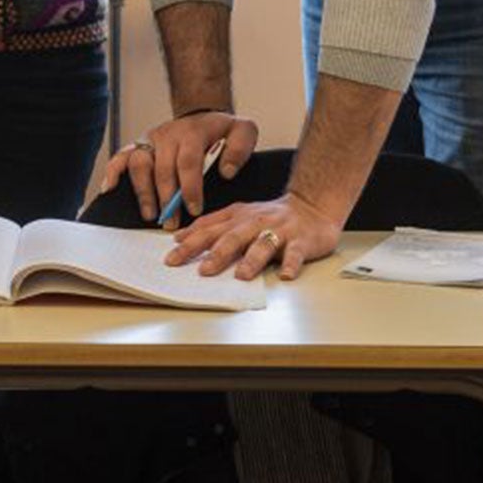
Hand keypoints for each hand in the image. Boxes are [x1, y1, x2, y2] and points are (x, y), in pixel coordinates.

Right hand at [99, 110, 258, 226]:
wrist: (204, 114)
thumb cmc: (224, 130)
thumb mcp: (244, 131)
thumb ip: (241, 148)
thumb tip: (226, 171)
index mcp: (193, 133)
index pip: (188, 162)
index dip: (190, 188)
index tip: (195, 210)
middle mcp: (168, 135)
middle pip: (162, 168)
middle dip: (166, 198)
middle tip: (171, 223)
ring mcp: (151, 139)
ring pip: (139, 164)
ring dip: (143, 192)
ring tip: (150, 215)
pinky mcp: (140, 145)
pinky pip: (121, 156)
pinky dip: (112, 172)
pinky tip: (109, 189)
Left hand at [166, 192, 339, 281]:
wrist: (310, 207)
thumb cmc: (269, 217)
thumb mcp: (238, 216)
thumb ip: (212, 226)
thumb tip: (180, 238)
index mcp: (237, 217)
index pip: (210, 228)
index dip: (191, 242)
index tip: (172, 258)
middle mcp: (255, 222)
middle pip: (233, 237)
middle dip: (217, 253)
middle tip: (202, 270)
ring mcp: (279, 231)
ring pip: (263, 244)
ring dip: (252, 259)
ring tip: (241, 275)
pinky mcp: (301, 241)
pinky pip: (296, 253)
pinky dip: (291, 264)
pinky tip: (286, 275)